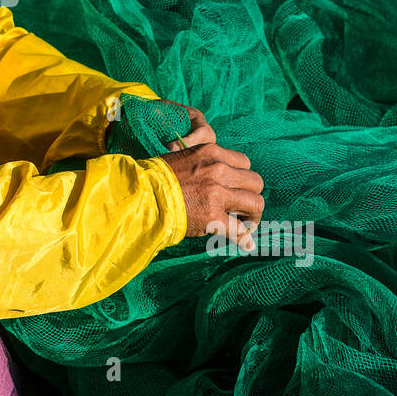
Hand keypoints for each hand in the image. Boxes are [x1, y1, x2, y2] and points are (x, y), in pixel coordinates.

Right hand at [156, 110, 263, 252]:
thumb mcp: (184, 158)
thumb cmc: (156, 179)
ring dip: (252, 215)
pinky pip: (240, 229)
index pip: (244, 162)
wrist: (140, 196)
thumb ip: (207, 165)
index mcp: (211, 152)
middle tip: (242, 209)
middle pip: (256, 181)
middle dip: (251, 196)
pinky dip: (245, 238)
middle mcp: (218, 169)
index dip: (243, 179)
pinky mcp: (213, 217)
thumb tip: (221, 181)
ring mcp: (217, 193)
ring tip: (243, 224)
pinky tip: (245, 244)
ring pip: (256, 203)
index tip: (236, 190)